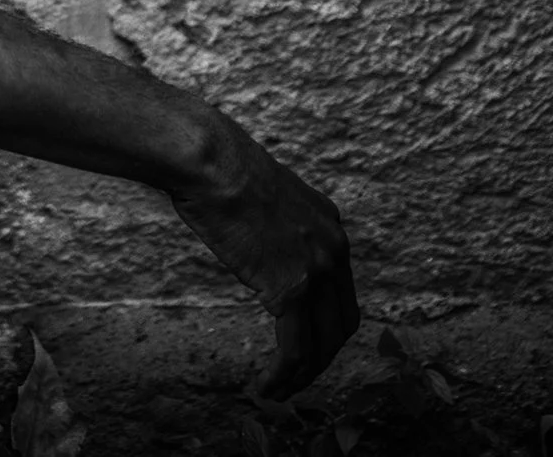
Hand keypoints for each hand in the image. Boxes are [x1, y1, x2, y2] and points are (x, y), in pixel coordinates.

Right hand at [171, 120, 360, 396]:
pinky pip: (296, 349)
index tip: (305, 340)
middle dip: (322, 356)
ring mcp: (316, 271)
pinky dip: (285, 376)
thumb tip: (252, 233)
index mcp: (330, 225)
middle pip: (342, 323)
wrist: (210, 160)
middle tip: (297, 377)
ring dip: (303, 376)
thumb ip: (271, 221)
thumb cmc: (217, 167)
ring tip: (279, 393)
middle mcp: (334, 250)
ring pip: (323, 344)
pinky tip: (266, 387)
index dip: (326, 322)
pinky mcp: (290, 289)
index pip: (341, 289)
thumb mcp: (262, 193)